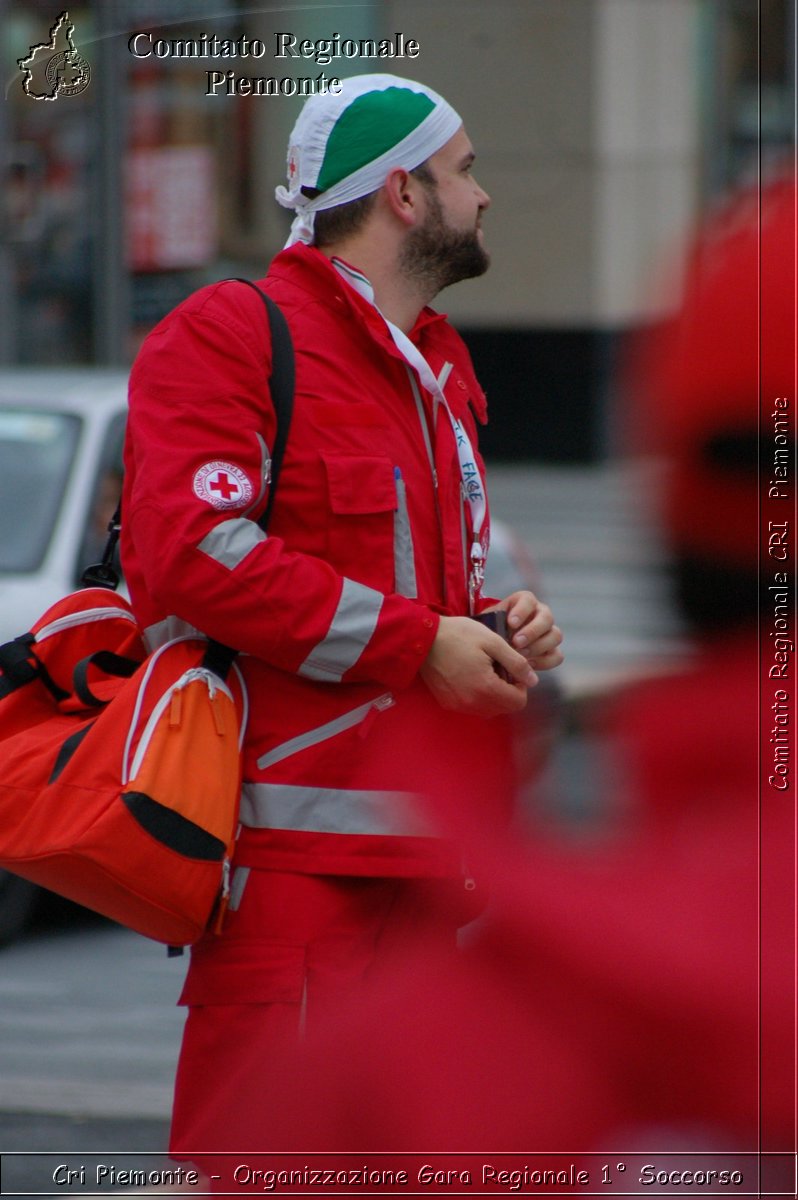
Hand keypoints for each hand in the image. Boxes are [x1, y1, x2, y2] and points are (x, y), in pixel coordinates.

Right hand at [420, 615, 537, 717]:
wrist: (422, 639)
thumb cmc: (459, 635)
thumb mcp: (493, 642)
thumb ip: (516, 662)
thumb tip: (533, 680)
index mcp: (487, 688)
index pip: (518, 702)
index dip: (521, 686)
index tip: (512, 669)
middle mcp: (473, 703)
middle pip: (504, 708)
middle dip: (508, 691)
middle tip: (498, 668)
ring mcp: (459, 705)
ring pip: (488, 709)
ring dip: (493, 695)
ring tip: (484, 671)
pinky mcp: (448, 703)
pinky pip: (472, 707)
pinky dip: (477, 696)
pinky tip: (470, 676)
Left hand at [485, 591, 563, 671]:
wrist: (494, 645)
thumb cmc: (491, 631)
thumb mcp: (488, 624)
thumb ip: (494, 626)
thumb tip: (498, 636)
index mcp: (524, 602)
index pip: (528, 600)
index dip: (522, 611)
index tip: (511, 623)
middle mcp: (541, 614)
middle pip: (546, 618)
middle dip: (532, 631)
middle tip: (516, 642)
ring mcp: (549, 632)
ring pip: (555, 635)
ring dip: (538, 647)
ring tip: (521, 655)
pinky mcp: (552, 650)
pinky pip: (557, 656)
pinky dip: (544, 662)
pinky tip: (529, 665)